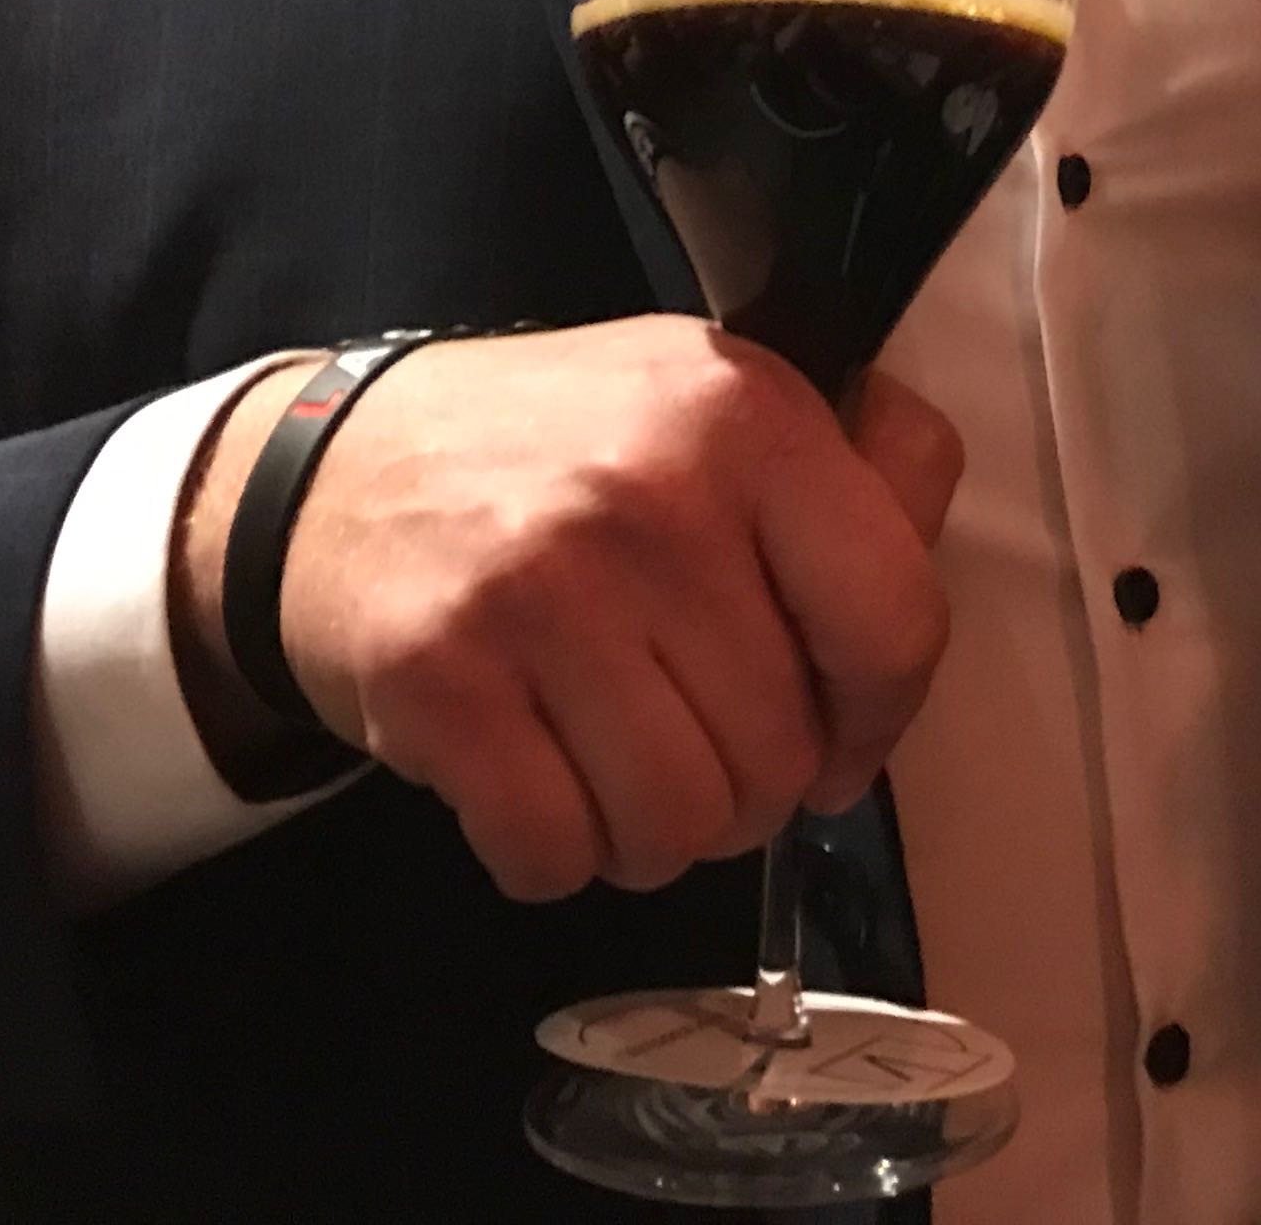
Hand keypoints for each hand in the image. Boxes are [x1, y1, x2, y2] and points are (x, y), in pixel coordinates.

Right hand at [178, 321, 961, 902]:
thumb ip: (864, 469)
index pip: (894, 626)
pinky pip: (556, 855)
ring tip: (617, 759)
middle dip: (750, 781)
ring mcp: (536, 589)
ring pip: (678, 827)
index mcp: (747, 416)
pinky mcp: (438, 678)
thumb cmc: (568, 453)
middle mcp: (649, 494)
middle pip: (780, 756)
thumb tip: (925, 563)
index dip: (881, 717)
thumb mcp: (724, 404)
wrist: (335, 466)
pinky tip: (538, 778)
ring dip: (656, 831)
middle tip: (690, 732)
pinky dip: (557, 855)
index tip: (839, 732)